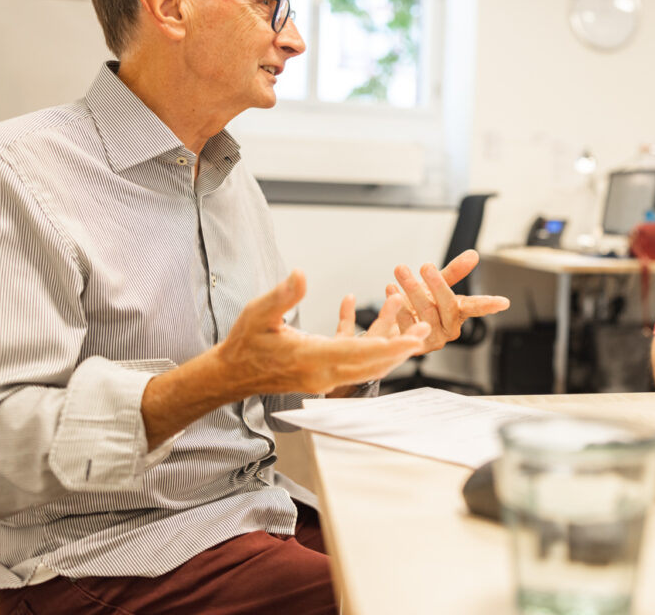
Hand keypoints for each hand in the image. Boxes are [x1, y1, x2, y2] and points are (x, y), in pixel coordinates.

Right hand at [217, 270, 430, 394]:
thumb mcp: (259, 313)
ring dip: (389, 345)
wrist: (231, 374)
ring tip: (406, 321)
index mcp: (312, 359)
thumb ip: (283, 295)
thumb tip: (301, 274)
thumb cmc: (245, 343)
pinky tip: (362, 312)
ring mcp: (324, 378)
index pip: (361, 354)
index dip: (392, 346)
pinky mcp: (323, 376)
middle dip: (400, 348)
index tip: (415, 338)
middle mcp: (323, 374)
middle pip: (372, 364)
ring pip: (367, 365)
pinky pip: (353, 360)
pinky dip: (366, 343)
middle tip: (423, 329)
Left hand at [386, 249, 510, 353]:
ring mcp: (433, 340)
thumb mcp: (434, 286)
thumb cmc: (417, 306)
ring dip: (412, 290)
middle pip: (447, 306)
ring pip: (426, 314)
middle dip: (436, 284)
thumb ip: (453, 272)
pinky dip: (398, 306)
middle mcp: (449, 329)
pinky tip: (391, 290)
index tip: (503, 302)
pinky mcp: (415, 347)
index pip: (476, 307)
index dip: (489, 304)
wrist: (391, 326)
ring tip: (401, 271)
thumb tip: (473, 254)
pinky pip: (407, 325)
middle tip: (425, 266)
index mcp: (458, 313)